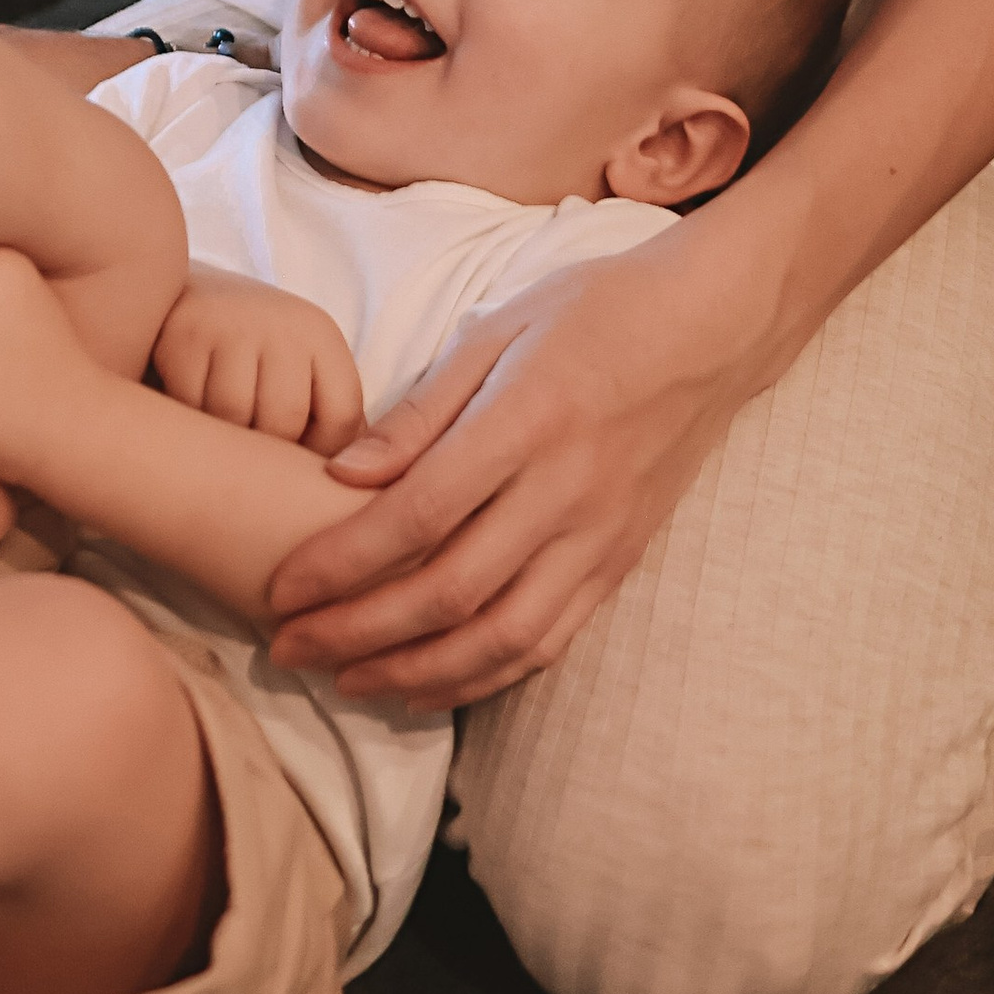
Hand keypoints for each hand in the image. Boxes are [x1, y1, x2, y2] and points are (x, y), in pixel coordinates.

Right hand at [152, 266, 364, 453]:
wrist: (178, 295)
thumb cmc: (250, 351)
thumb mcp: (298, 369)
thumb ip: (328, 418)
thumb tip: (356, 480)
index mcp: (320, 334)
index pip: (342, 415)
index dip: (322, 454)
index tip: (295, 461)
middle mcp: (282, 322)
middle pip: (285, 421)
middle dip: (264, 454)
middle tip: (247, 452)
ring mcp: (230, 323)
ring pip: (233, 418)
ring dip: (221, 440)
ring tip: (217, 432)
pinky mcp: (183, 333)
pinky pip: (188, 404)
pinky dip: (186, 418)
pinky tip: (187, 409)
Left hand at [264, 224, 771, 711]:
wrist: (712, 329)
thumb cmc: (595, 311)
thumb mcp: (499, 328)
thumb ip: (421, 409)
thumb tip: (340, 472)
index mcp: (527, 421)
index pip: (418, 515)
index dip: (342, 563)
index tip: (282, 589)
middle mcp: (566, 492)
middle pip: (451, 591)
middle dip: (359, 633)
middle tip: (291, 648)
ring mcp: (600, 537)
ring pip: (502, 638)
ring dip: (417, 673)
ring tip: (349, 681)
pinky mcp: (621, 563)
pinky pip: (549, 640)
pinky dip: (485, 674)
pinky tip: (431, 682)